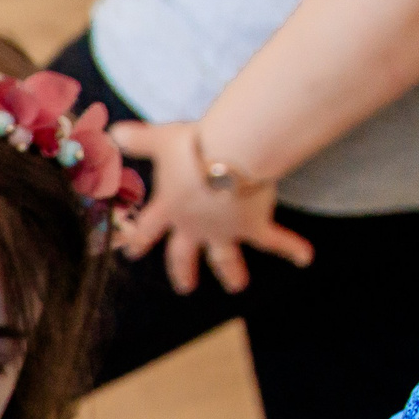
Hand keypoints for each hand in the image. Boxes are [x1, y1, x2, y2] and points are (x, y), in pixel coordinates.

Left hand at [112, 120, 314, 295]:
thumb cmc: (193, 146)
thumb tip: (112, 132)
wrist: (229, 154)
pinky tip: (305, 258)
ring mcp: (223, 231)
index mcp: (168, 208)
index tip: (131, 254)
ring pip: (224, 259)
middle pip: (183, 255)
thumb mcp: (160, 140)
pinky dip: (292, 249)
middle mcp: (192, 226)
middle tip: (185, 287)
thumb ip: (138, 139)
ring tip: (236, 286)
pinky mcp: (253, 227)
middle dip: (183, 271)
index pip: (147, 228)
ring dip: (231, 273)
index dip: (137, 240)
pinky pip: (275, 242)